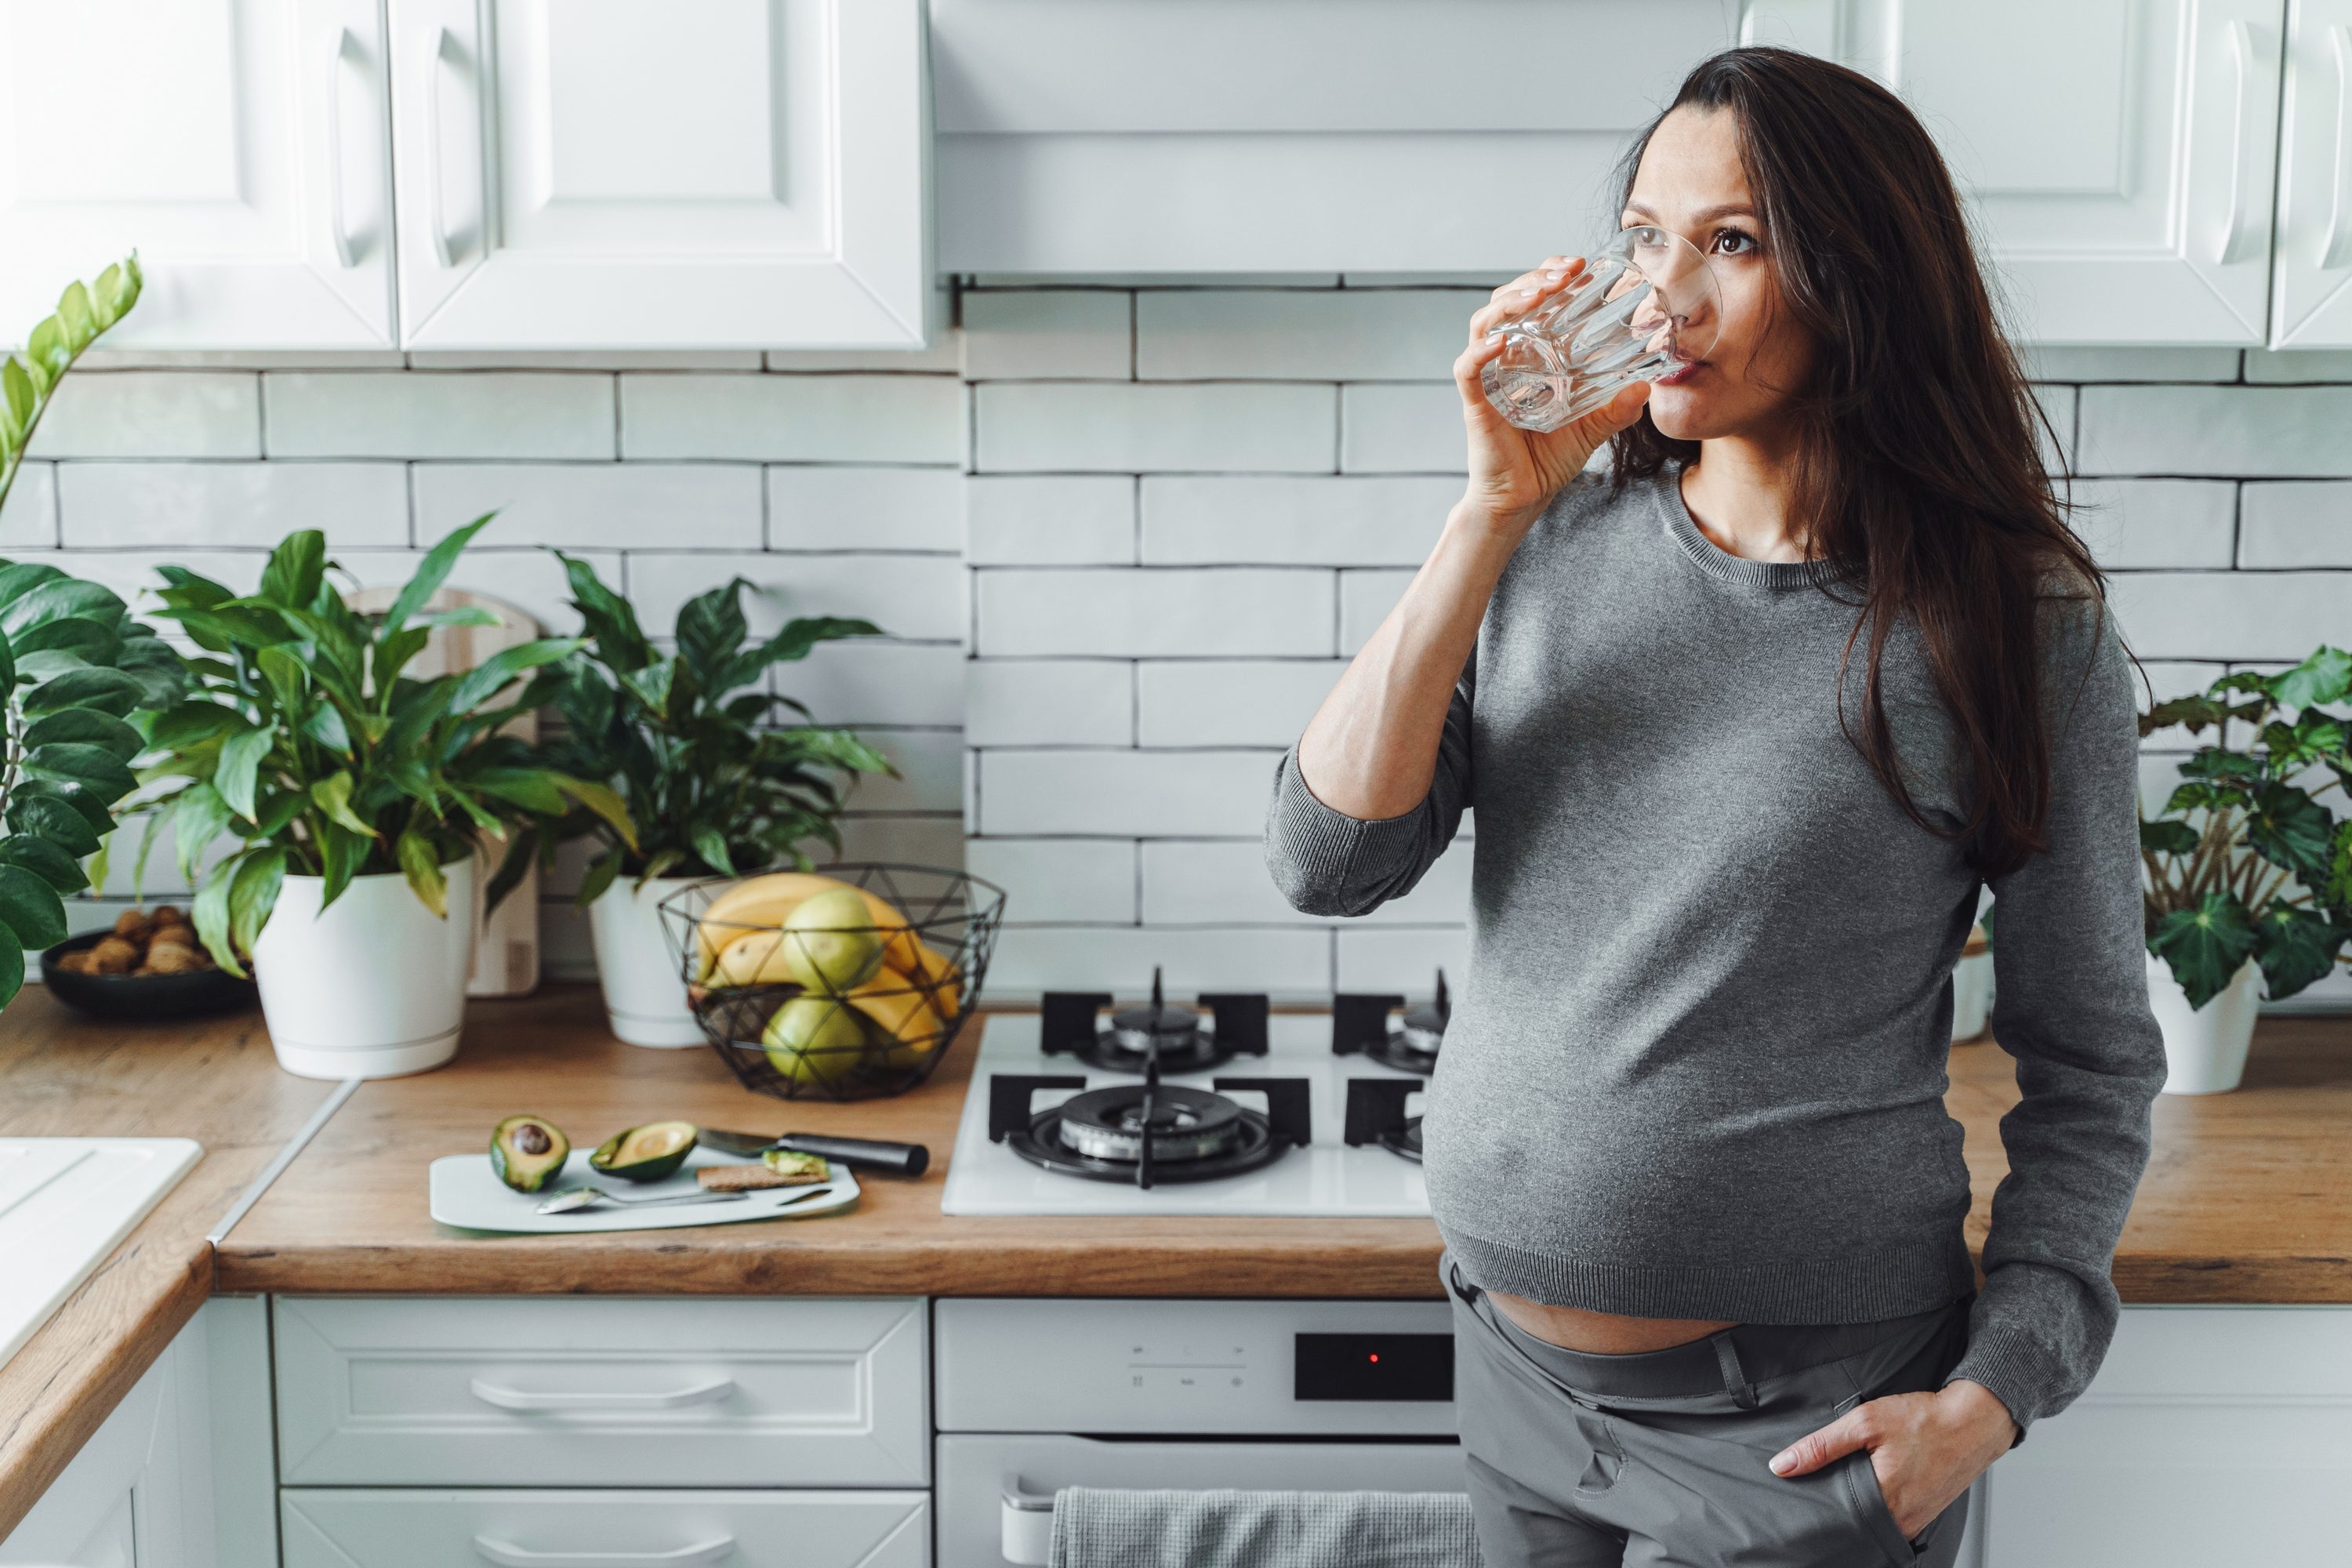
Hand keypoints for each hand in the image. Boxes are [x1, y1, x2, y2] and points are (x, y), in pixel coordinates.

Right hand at [1453, 257, 1652, 535]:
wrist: (1522, 499)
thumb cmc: (1547, 461)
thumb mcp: (1593, 428)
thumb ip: (1618, 407)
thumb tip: (1648, 385)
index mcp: (1529, 354)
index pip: (1533, 301)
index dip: (1550, 275)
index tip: (1579, 266)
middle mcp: (1503, 358)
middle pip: (1506, 300)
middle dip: (1533, 278)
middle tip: (1566, 272)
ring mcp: (1487, 378)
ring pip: (1484, 323)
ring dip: (1510, 301)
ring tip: (1538, 292)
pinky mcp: (1475, 404)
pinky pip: (1468, 370)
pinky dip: (1481, 351)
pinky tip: (1501, 341)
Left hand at [1768, 1379, 2017, 1539]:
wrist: (1975, 1421)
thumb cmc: (1925, 1420)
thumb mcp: (1866, 1423)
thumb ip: (1821, 1446)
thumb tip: (1782, 1465)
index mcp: (1884, 1502)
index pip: (1836, 1520)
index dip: (1817, 1509)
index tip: (1801, 1497)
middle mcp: (1902, 1520)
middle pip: (1853, 1524)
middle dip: (1836, 1508)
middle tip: (1823, 1485)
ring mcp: (1916, 1521)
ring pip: (1873, 1522)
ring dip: (1858, 1506)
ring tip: (1847, 1482)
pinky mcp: (1924, 1515)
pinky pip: (1892, 1518)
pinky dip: (1878, 1504)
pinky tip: (1873, 1483)